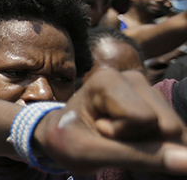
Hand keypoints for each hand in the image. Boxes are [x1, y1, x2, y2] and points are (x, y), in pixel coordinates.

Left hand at [36, 69, 186, 174]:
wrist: (60, 135)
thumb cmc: (68, 141)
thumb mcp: (94, 154)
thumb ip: (141, 157)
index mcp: (108, 80)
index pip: (144, 119)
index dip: (122, 135)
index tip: (97, 130)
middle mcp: (132, 77)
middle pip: (168, 126)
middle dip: (143, 142)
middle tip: (109, 137)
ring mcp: (146, 89)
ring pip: (175, 131)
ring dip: (150, 144)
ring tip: (118, 137)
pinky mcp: (156, 103)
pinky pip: (175, 134)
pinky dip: (157, 144)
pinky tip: (133, 138)